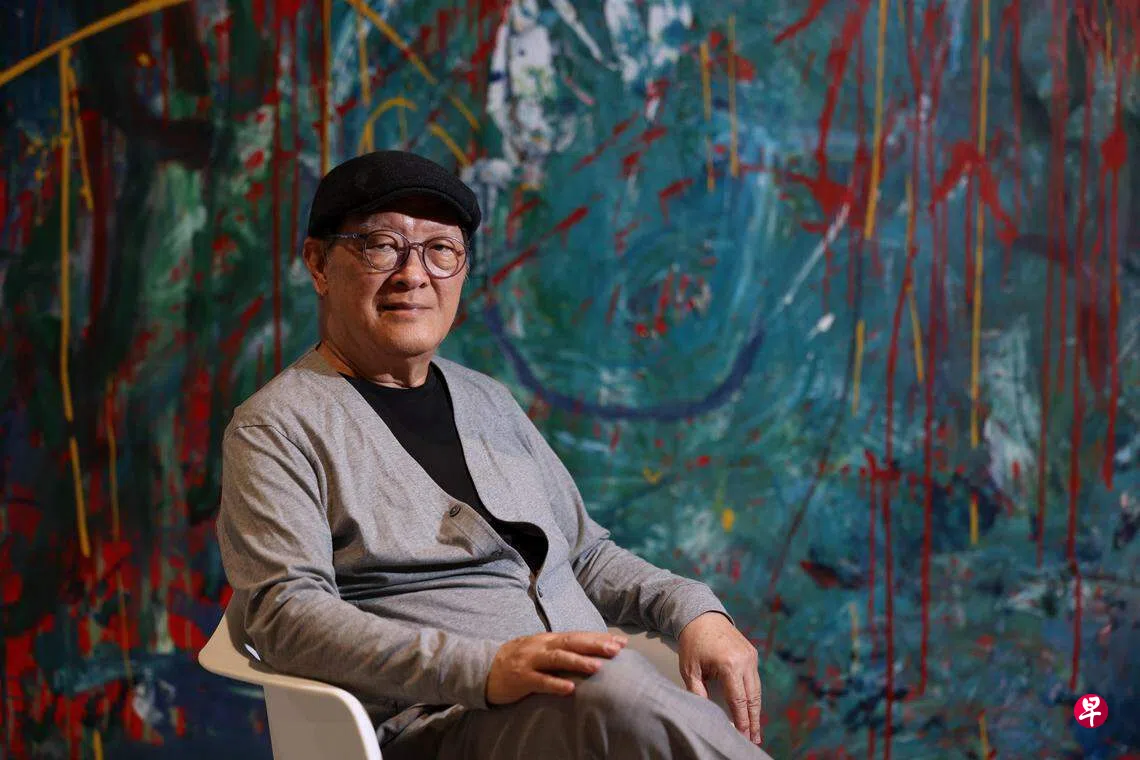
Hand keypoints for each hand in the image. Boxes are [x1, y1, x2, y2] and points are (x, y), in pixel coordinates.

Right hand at [485, 631, 628, 704]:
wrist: (483, 669)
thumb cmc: (518, 660)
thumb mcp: (540, 650)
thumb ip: (561, 649)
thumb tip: (590, 653)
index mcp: (548, 639)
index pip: (578, 635)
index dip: (599, 637)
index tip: (621, 642)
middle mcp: (541, 645)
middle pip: (571, 642)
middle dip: (594, 645)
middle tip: (616, 649)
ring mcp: (530, 661)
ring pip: (556, 658)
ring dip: (578, 662)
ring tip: (597, 667)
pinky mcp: (520, 678)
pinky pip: (540, 681)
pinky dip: (555, 684)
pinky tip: (570, 688)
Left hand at [677, 612, 763, 745]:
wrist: (702, 616)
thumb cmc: (692, 643)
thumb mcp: (689, 669)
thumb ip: (697, 692)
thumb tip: (706, 714)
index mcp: (729, 664)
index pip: (738, 699)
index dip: (741, 720)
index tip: (742, 735)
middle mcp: (745, 660)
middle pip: (753, 697)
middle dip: (753, 720)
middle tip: (754, 739)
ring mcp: (750, 656)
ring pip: (757, 689)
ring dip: (756, 710)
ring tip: (755, 730)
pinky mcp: (752, 653)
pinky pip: (755, 678)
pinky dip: (754, 695)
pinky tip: (752, 709)